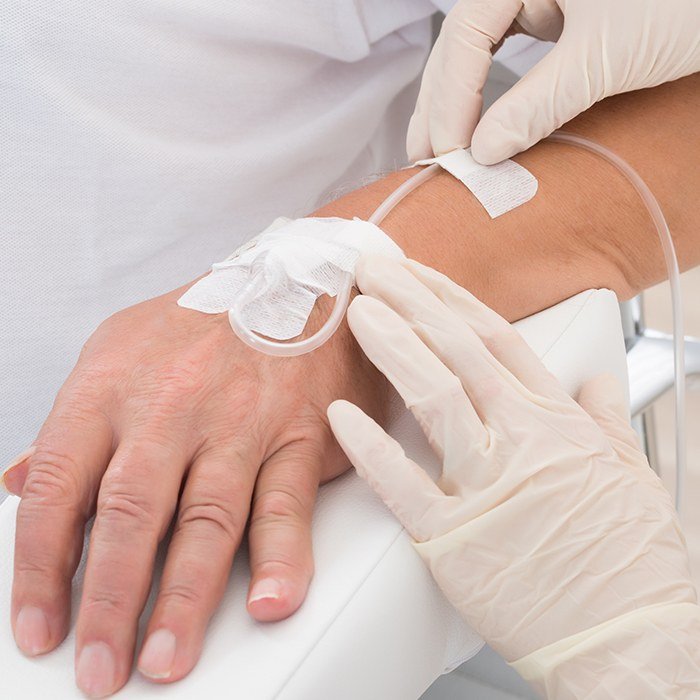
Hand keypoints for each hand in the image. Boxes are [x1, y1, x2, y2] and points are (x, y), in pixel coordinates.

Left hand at [4, 282, 384, 696]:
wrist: (300, 281)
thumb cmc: (206, 323)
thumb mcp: (120, 350)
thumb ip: (75, 424)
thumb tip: (22, 483)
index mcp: (112, 383)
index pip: (58, 487)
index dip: (39, 567)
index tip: (38, 627)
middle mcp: (172, 404)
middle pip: (128, 514)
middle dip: (107, 601)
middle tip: (98, 670)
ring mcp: (240, 419)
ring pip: (206, 518)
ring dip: (183, 598)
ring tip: (164, 659)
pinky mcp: (299, 432)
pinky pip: (286, 500)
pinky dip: (279, 556)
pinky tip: (266, 601)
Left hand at [328, 256, 695, 687]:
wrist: (631, 640)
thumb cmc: (632, 562)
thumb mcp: (630, 471)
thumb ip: (605, 415)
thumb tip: (596, 382)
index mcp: (556, 421)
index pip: (494, 337)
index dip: (450, 299)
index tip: (418, 274)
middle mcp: (521, 440)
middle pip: (456, 349)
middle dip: (410, 301)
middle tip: (372, 269)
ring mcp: (487, 485)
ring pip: (432, 396)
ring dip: (391, 348)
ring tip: (356, 313)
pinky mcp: (454, 538)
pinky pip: (403, 483)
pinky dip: (369, 446)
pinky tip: (340, 414)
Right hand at [407, 0, 699, 163]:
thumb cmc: (684, 6)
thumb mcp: (604, 57)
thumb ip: (538, 104)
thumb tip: (484, 152)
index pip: (464, 36)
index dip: (450, 99)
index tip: (450, 154)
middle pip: (462, 45)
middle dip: (441, 104)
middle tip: (425, 160)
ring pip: (477, 53)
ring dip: (455, 104)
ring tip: (438, 150)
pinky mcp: (559, 20)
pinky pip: (508, 61)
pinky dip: (488, 97)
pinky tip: (477, 126)